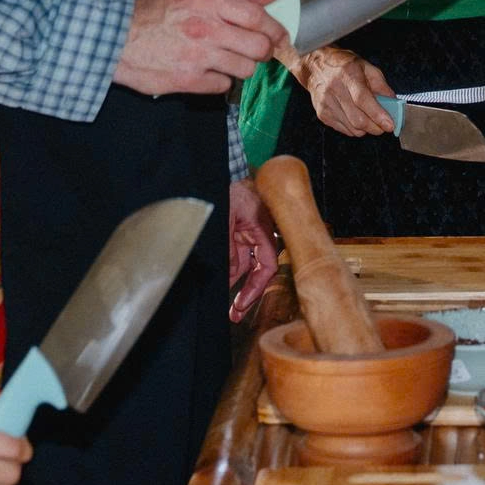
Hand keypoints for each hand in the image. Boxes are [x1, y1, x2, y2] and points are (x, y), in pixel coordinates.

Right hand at [115, 0, 284, 96]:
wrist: (117, 39)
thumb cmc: (157, 11)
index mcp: (209, 2)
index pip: (258, 18)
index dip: (275, 29)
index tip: (279, 34)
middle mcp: (206, 29)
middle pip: (259, 47)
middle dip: (264, 51)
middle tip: (258, 50)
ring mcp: (198, 57)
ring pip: (245, 69)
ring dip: (241, 65)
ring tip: (227, 58)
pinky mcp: (189, 80)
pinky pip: (223, 85)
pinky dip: (219, 80)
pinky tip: (207, 70)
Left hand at [228, 178, 277, 321]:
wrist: (218, 170)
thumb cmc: (228, 187)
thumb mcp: (225, 217)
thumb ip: (228, 247)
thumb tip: (230, 274)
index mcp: (263, 228)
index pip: (266, 265)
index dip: (256, 287)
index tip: (242, 304)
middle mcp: (258, 234)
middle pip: (255, 270)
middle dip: (246, 294)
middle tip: (234, 314)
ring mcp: (247, 234)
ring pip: (243, 266)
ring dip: (234, 284)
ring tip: (226, 305)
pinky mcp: (237, 233)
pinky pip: (235, 257)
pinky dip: (229, 271)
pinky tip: (222, 284)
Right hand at [300, 47, 395, 136]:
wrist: (316, 67)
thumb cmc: (344, 65)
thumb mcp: (367, 67)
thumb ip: (382, 86)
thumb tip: (393, 104)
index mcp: (348, 75)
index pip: (363, 100)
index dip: (378, 115)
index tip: (390, 125)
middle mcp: (335, 89)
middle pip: (358, 119)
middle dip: (376, 127)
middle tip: (384, 125)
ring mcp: (326, 104)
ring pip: (352, 128)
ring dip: (367, 129)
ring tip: (370, 120)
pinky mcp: (322, 114)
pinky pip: (344, 130)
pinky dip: (355, 129)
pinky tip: (357, 118)